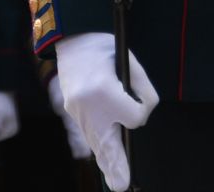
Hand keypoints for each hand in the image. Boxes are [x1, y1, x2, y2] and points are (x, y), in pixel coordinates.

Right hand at [54, 32, 157, 191]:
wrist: (73, 38)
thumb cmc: (105, 48)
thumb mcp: (132, 64)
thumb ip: (143, 92)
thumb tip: (140, 115)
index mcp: (105, 91)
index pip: (135, 117)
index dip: (139, 109)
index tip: (137, 99)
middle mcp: (88, 104)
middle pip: (107, 143)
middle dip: (116, 166)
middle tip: (121, 187)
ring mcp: (76, 108)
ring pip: (96, 141)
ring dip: (107, 160)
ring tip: (117, 179)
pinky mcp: (70, 109)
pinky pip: (88, 132)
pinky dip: (97, 146)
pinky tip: (104, 157)